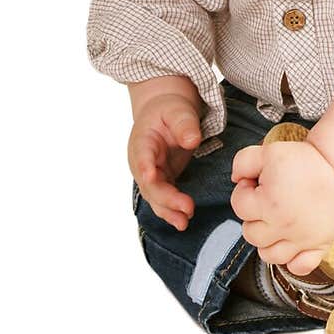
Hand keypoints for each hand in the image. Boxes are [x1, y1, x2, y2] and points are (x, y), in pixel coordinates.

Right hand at [128, 94, 201, 230]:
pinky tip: (183, 221)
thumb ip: (184, 124)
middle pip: (149, 184)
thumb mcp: (178, 110)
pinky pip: (163, 199)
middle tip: (187, 207)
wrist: (164, 113)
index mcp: (142, 141)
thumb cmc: (169, 110)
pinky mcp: (160, 180)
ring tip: (184, 223)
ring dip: (168, 210)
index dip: (145, 167)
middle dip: (166, 197)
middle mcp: (141, 161)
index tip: (151, 177)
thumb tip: (192, 140)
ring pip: (155, 196)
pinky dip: (171, 210)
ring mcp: (149, 173)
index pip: (141, 155)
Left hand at [229, 139, 333, 275]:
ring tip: (276, 223)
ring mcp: (303, 239)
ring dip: (267, 241)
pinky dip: (292, 261)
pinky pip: (299, 267)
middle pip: (250, 234)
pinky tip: (292, 244)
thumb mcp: (269, 151)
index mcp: (270, 203)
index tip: (257, 183)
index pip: (238, 206)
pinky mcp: (320, 245)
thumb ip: (242, 162)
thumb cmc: (304, 160)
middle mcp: (285, 225)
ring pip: (269, 256)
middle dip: (253, 216)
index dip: (244, 191)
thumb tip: (236, 180)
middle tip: (268, 200)